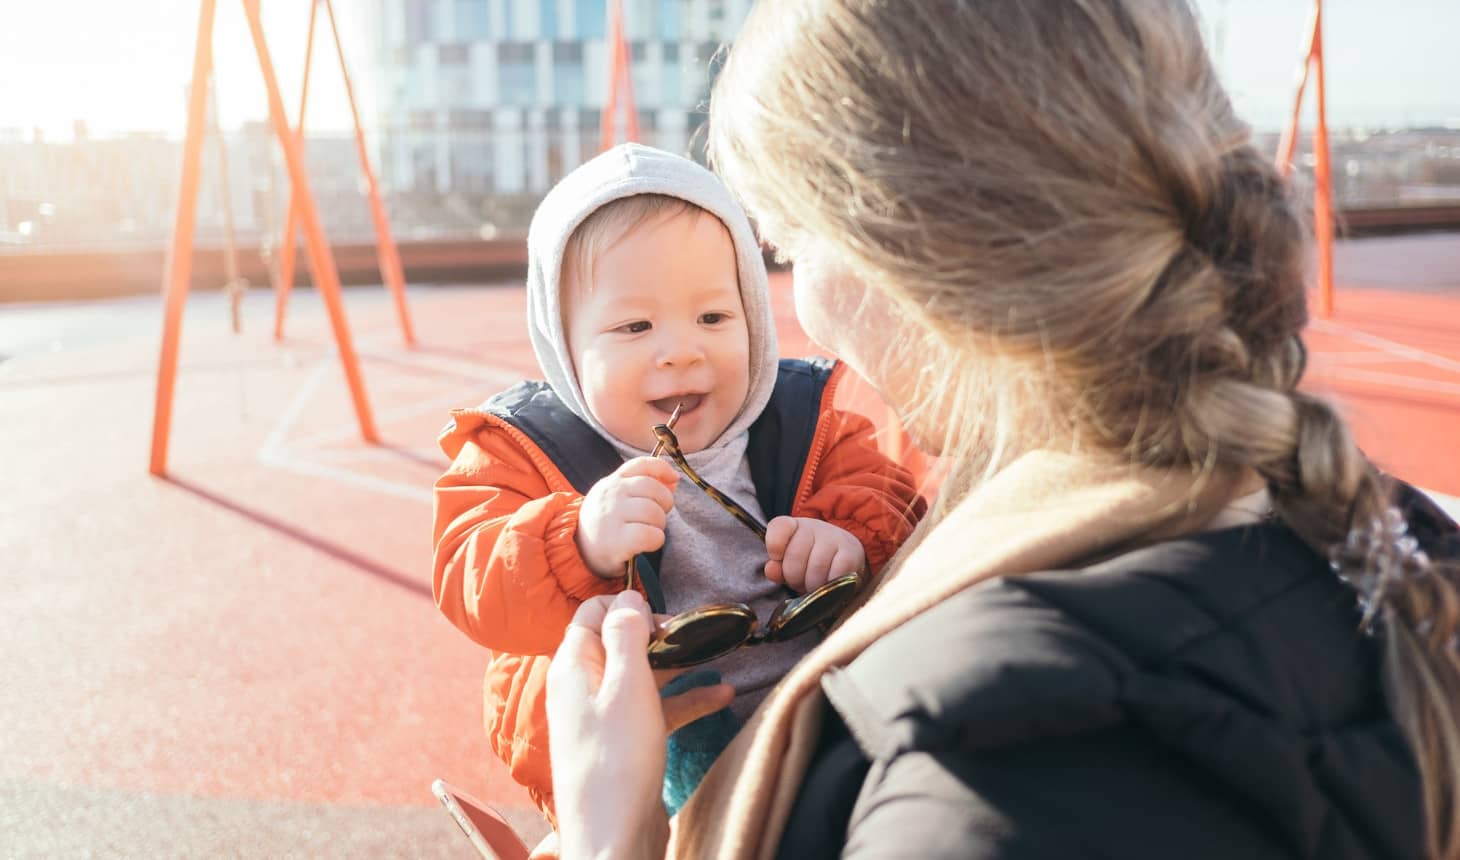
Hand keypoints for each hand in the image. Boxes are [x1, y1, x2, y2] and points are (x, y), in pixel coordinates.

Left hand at [547, 593, 732, 859]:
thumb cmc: (617, 760)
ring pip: (643, 676)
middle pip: (621, 643)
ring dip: (680, 665)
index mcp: (573, 665)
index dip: (628, 604)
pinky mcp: (624, 743)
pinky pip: (656, 709)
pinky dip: (686, 699)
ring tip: (719, 655)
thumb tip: (628, 597)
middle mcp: (583, 687)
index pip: (592, 612)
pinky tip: (723, 696)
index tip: (667, 612)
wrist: (613, 837)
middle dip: (661, 634)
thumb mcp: (627, 685)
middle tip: (700, 632)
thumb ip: (627, 635)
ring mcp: (604, 717)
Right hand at [576, 457, 678, 578]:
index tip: (674, 478)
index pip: (641, 464)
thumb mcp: (616, 500)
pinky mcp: (617, 540)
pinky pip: (652, 534)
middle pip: (654, 489)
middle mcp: (611, 495)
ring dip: (659, 524)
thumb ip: (642, 488)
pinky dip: (656, 540)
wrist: (578, 553)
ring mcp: (612, 516)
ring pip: (654, 512)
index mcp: (612, 482)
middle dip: (664, 503)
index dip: (663, 468)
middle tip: (656, 518)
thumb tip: (673, 480)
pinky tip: (646, 544)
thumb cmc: (604, 526)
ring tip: (648, 531)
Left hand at [764, 517, 865, 593]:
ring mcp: (835, 538)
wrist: (846, 559)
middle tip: (800, 582)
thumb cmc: (811, 563)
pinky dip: (829, 585)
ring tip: (814, 587)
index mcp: (794, 526)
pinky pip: (836, 574)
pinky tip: (828, 585)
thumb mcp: (790, 563)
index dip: (775, 547)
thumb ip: (777, 567)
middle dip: (794, 577)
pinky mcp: (852, 553)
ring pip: (816, 567)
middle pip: (795, 555)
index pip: (779, 527)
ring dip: (812, 585)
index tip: (778, 559)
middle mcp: (815, 527)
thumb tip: (772, 570)